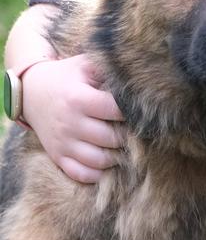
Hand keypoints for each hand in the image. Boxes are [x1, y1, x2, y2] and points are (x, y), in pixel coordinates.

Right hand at [20, 54, 124, 183]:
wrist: (31, 92)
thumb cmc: (67, 78)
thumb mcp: (84, 65)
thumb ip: (108, 69)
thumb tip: (136, 78)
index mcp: (78, 99)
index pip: (116, 110)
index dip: (132, 111)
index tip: (139, 110)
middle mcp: (70, 123)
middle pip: (111, 138)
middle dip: (128, 135)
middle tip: (136, 130)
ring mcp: (63, 143)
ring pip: (100, 160)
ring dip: (117, 156)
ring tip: (124, 145)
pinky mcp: (58, 157)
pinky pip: (81, 174)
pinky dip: (98, 173)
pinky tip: (107, 161)